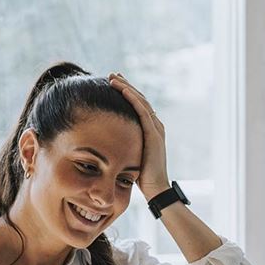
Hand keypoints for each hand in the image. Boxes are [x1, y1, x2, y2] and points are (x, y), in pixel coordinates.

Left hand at [108, 73, 169, 197]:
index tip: (114, 84)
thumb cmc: (141, 177)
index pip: (138, 106)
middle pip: (140, 99)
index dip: (127, 94)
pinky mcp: (154, 134)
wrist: (155, 188)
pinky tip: (122, 90)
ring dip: (127, 88)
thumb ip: (125, 145)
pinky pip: (142, 111)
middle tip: (112, 75)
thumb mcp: (130, 155)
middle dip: (126, 86)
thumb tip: (108, 143)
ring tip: (113, 78)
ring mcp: (156, 129)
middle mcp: (156, 126)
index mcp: (151, 130)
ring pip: (141, 101)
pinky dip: (132, 99)